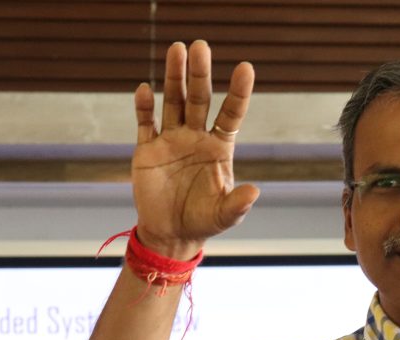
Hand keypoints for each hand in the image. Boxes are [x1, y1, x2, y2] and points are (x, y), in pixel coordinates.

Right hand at [132, 40, 259, 258]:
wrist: (171, 234)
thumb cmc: (203, 222)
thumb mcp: (224, 217)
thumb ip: (237, 204)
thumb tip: (255, 192)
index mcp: (219, 148)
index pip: (231, 114)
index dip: (238, 92)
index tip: (246, 67)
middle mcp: (196, 137)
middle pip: (198, 99)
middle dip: (199, 74)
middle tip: (201, 46)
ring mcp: (172, 140)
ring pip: (172, 102)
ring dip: (174, 77)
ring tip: (177, 49)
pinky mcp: (148, 149)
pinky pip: (146, 123)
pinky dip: (144, 107)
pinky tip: (145, 88)